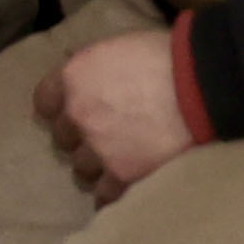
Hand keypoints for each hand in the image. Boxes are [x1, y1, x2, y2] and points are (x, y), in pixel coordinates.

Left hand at [33, 27, 201, 202]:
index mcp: (73, 78)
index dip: (57, 108)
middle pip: (62, 138)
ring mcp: (98, 148)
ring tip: (116, 162)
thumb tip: (75, 66)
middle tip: (103, 136)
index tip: (70, 112)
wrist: (201, 88)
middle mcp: (77, 115)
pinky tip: (122, 188)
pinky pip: (104, 195)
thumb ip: (91, 65)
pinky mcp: (120, 176)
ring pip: (81, 169)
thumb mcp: (119, 47)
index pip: (43, 101)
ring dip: (96, 166)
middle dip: (79, 138)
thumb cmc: (165, 58)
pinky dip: (111, 193)